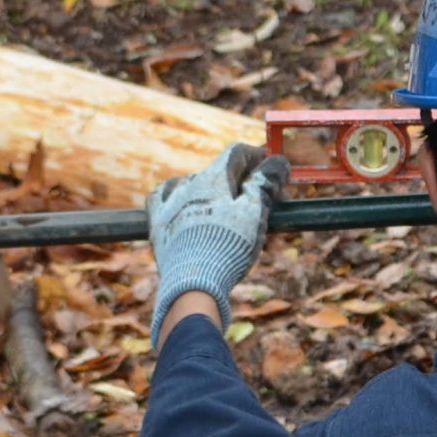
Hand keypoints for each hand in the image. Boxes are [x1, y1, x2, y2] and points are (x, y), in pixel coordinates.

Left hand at [148, 143, 288, 342]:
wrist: (192, 282)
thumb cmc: (228, 246)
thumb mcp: (254, 213)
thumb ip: (264, 184)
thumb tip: (278, 162)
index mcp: (214, 178)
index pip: (237, 153)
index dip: (257, 156)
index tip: (270, 166)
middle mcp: (189, 184)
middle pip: (218, 171)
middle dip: (239, 179)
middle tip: (257, 197)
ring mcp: (171, 203)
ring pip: (191, 183)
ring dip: (209, 187)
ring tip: (224, 204)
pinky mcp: (158, 223)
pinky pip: (161, 196)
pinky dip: (174, 194)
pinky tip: (180, 199)